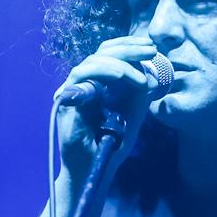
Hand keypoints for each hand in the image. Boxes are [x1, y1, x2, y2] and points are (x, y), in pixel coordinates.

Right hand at [54, 36, 166, 176]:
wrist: (93, 170)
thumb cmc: (109, 146)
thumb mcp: (132, 115)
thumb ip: (139, 94)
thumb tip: (151, 72)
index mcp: (98, 83)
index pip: (110, 54)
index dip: (129, 46)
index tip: (151, 48)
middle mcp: (84, 83)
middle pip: (101, 53)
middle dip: (128, 49)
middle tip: (150, 51)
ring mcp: (73, 90)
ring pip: (93, 62)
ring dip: (120, 65)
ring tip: (141, 80)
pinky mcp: (65, 100)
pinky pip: (81, 77)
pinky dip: (101, 72)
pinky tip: (120, 76)